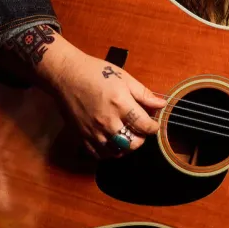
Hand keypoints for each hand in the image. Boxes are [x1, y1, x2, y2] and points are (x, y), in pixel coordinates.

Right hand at [37, 37, 165, 157]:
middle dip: (141, 138)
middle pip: (132, 144)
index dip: (154, 127)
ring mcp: (93, 131)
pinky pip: (99, 154)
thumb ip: (144, 94)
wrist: (66, 75)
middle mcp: (108, 121)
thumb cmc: (96, 73)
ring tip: (127, 136)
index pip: (144, 126)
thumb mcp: (124, 78)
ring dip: (126, 147)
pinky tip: (112, 142)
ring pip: (116, 152)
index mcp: (120, 104)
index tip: (154, 124)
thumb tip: (162, 104)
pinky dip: (109, 152)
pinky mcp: (81, 136)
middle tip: (140, 130)